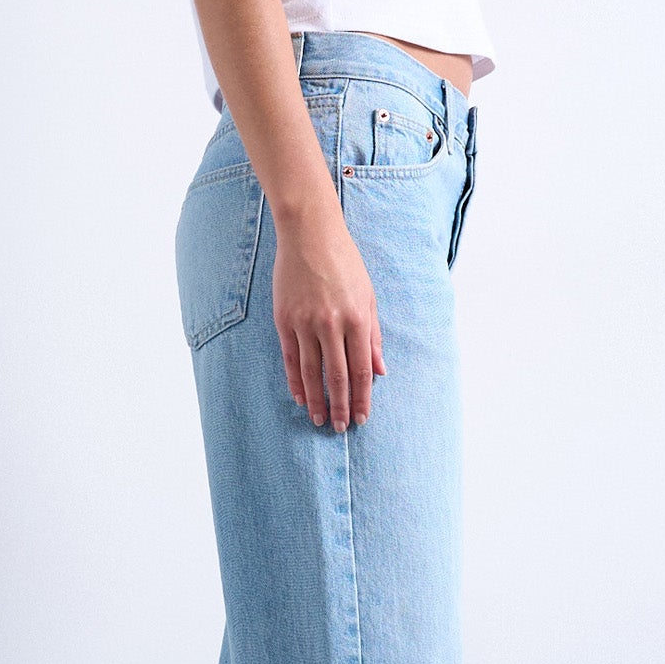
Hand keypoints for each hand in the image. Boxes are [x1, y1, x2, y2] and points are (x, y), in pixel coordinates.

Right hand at [273, 205, 385, 429]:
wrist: (310, 234)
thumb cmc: (345, 263)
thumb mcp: (369, 297)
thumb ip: (373, 337)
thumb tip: (380, 371)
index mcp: (357, 319)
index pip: (361, 370)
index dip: (362, 398)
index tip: (362, 417)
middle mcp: (332, 324)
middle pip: (337, 377)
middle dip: (341, 406)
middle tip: (341, 429)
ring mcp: (305, 323)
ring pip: (311, 372)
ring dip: (317, 400)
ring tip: (320, 420)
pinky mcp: (285, 319)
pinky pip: (291, 358)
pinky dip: (295, 381)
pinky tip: (300, 397)